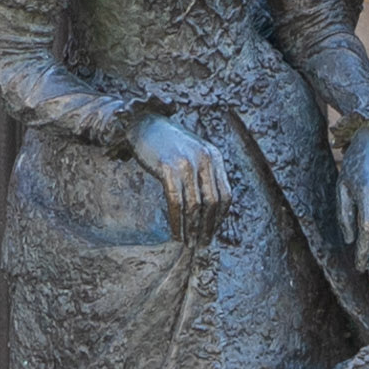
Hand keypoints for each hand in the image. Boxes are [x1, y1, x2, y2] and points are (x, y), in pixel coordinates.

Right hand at [131, 114, 233, 238]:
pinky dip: (177, 221)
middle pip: (212, 202)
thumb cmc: (167, 143)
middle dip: (207, 227)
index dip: (220, 217)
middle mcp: (204, 158)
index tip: (212, 232)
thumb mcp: (193, 154)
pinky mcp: (168, 168)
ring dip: (192, 228)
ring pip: (195, 205)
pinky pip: (176, 202)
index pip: (226, 194)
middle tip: (202, 243)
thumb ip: (204, 174)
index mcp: (214, 156)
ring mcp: (186, 163)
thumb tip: (208, 208)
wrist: (143, 124)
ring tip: (188, 243)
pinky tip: (176, 233)